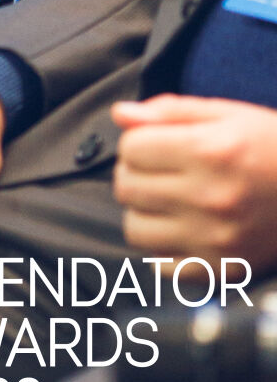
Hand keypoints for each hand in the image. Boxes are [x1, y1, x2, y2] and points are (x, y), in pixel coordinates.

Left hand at [112, 94, 276, 270]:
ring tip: (166, 201)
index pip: (131, 148)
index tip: (155, 143)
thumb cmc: (272, 146)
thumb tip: (120, 115)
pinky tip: (181, 229)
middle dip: (134, 174)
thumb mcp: (227, 114)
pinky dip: (162, 248)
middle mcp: (210, 197)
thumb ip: (170, 111)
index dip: (137, 142)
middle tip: (157, 171)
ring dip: (142, 212)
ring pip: (135, 229)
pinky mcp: (223, 270)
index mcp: (210, 151)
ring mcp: (216, 239)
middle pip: (126, 187)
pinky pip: (160, 267)